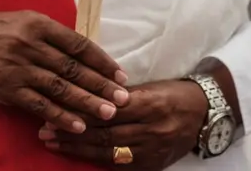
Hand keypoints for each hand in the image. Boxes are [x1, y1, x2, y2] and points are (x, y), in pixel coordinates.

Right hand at [0, 0, 129, 133]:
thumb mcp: (24, 20)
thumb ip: (51, 36)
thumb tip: (83, 55)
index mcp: (38, 24)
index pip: (79, 44)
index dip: (102, 60)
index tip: (120, 74)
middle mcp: (30, 45)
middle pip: (74, 68)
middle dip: (101, 84)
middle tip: (124, 97)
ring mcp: (18, 68)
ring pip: (60, 88)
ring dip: (87, 102)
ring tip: (109, 113)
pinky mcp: (6, 89)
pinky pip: (38, 105)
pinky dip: (60, 116)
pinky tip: (78, 125)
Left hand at [38, 80, 206, 169]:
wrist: (205, 113)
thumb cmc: (174, 93)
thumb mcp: (150, 86)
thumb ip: (119, 94)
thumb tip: (84, 93)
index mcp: (152, 104)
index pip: (108, 110)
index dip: (80, 111)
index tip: (55, 109)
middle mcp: (152, 130)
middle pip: (104, 133)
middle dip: (72, 132)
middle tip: (45, 130)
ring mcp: (153, 151)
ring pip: (108, 152)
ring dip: (77, 148)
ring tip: (53, 142)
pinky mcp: (153, 165)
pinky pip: (120, 165)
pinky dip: (96, 160)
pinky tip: (78, 155)